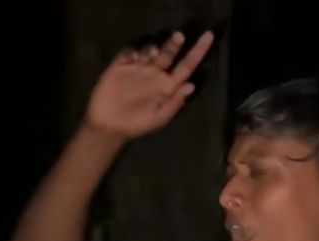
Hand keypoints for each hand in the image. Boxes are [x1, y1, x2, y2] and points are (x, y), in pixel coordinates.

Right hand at [84, 31, 213, 140]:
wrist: (110, 126)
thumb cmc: (137, 125)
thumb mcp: (160, 118)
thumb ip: (175, 102)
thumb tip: (191, 86)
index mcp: (167, 87)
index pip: (186, 68)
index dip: (197, 53)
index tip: (208, 37)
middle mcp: (154, 75)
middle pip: (168, 54)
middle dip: (174, 44)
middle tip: (179, 37)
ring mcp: (138, 70)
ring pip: (149, 51)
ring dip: (153, 48)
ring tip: (153, 54)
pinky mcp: (120, 67)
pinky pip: (128, 53)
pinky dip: (132, 52)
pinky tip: (134, 58)